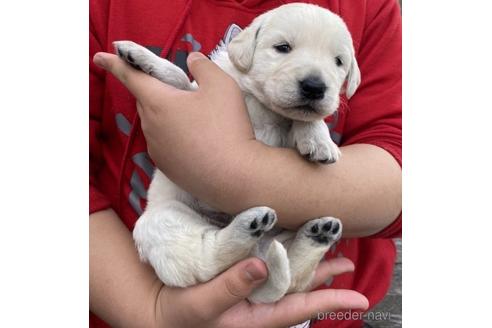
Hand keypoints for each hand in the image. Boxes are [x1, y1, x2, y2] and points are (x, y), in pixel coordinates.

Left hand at [93, 51, 256, 203]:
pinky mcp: (167, 168)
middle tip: (180, 90)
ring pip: (154, 123)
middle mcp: (150, 126)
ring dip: (166, 115)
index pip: (130, 76)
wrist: (234, 176)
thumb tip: (192, 60)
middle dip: (156, 91)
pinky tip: (197, 141)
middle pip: (146, 100)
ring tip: (195, 119)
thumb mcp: (221, 85)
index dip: (115, 63)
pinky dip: (173, 137)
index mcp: (158, 102)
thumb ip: (203, 66)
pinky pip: (163, 144)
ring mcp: (156, 150)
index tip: (99, 58)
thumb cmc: (226, 127)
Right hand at [155, 256, 367, 327]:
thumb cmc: (179, 314)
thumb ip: (231, 287)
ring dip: (307, 261)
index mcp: (255, 317)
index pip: (299, 309)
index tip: (359, 300)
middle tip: (346, 261)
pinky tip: (291, 239)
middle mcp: (258, 303)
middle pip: (299, 289)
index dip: (329, 302)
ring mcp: (250, 290)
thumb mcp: (202, 305)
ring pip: (287, 275)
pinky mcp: (240, 276)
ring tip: (328, 248)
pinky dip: (283, 251)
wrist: (159, 310)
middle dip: (324, 276)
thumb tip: (262, 265)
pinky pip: (269, 264)